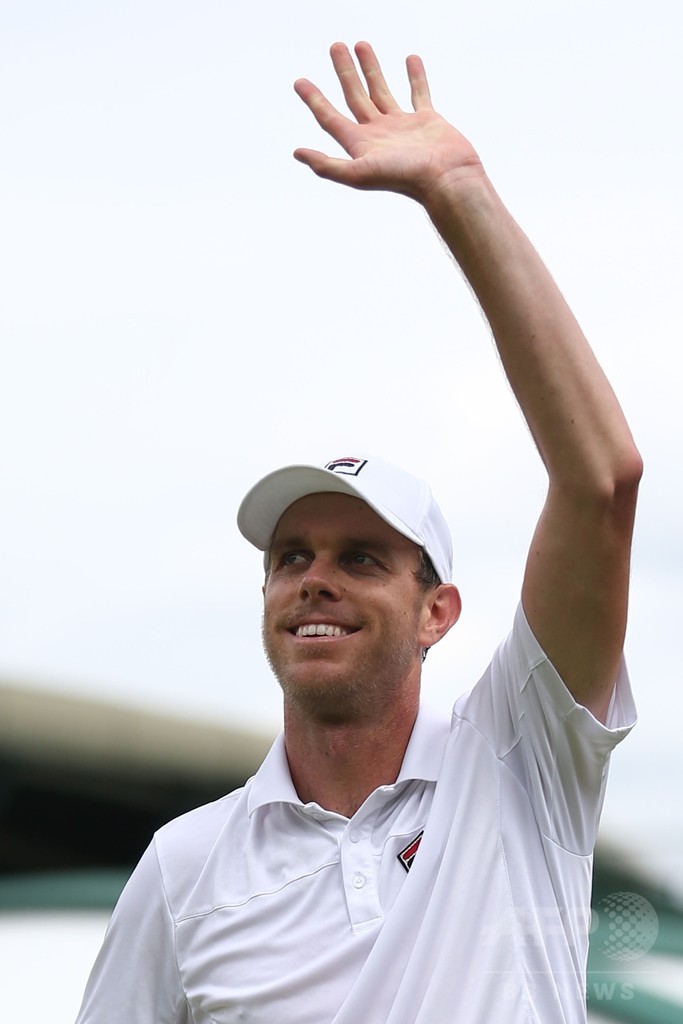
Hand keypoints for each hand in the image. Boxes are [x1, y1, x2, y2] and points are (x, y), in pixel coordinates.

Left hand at [293, 42, 483, 203]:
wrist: (446, 180)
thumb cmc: (404, 178)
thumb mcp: (359, 173)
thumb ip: (328, 165)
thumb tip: (297, 153)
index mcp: (360, 144)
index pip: (330, 118)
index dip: (314, 100)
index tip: (299, 82)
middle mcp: (378, 134)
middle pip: (355, 97)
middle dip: (344, 72)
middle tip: (335, 46)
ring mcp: (402, 126)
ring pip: (382, 91)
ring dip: (371, 69)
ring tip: (362, 44)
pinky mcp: (427, 120)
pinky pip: (418, 92)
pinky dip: (415, 76)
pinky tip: (410, 59)